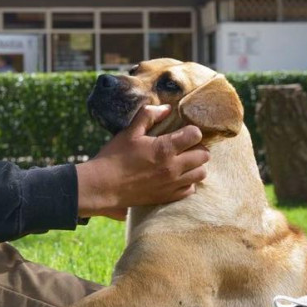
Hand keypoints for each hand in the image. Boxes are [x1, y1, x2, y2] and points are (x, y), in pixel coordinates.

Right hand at [75, 105, 208, 217]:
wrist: (103, 186)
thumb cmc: (114, 157)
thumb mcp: (129, 132)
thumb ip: (149, 116)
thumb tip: (166, 109)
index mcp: (164, 148)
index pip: (196, 135)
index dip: (191, 130)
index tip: (183, 131)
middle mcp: (173, 167)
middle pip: (204, 155)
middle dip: (197, 147)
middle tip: (185, 146)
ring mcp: (172, 184)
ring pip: (201, 173)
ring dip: (195, 165)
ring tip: (183, 161)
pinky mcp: (168, 197)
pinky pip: (190, 189)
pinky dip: (187, 182)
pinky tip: (176, 176)